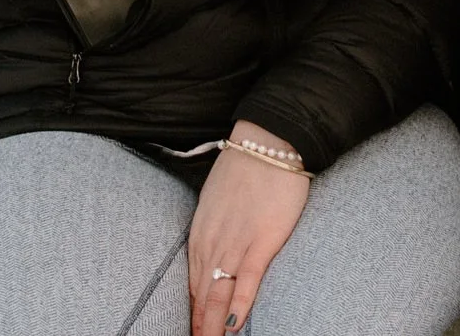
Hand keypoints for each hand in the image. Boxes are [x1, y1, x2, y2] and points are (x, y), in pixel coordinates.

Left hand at [188, 121, 310, 335]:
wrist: (267, 142)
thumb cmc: (245, 170)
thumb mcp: (216, 201)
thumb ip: (213, 228)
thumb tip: (215, 251)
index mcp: (201, 233)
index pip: (192, 284)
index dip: (192, 312)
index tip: (192, 331)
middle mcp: (212, 242)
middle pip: (201, 296)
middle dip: (199, 325)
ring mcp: (236, 243)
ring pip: (218, 294)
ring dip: (212, 325)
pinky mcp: (262, 240)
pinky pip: (247, 279)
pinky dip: (239, 305)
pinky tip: (234, 325)